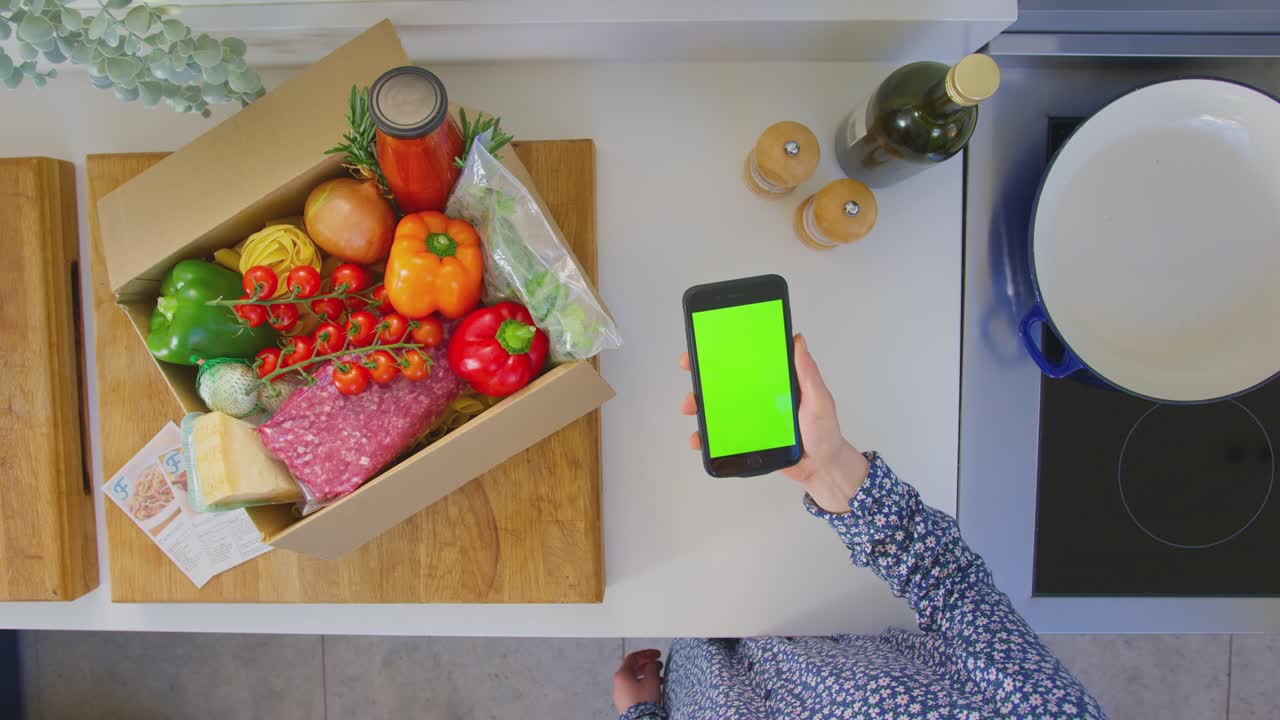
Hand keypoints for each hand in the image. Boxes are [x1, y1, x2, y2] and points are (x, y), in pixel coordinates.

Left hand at [613, 649, 662, 713]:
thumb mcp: (651, 679)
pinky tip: (653, 689)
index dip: (646, 654)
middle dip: (646, 665)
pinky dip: (643, 685)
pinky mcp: (624, 703)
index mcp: (622, 674)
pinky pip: (633, 690)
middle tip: (657, 664)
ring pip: (633, 680)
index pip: (633, 657)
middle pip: (632, 668)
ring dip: (646, 676)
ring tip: (659, 678)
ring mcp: (620, 694)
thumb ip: (652, 667)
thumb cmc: (643, 701)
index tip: (656, 654)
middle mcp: (618, 683)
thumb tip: (653, 663)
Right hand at [680, 334, 869, 512]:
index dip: (728, 352)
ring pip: (718, 409)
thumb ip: (807, 372)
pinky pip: (721, 437)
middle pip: (726, 383)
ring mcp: (751, 419)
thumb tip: (798, 340)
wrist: (821, 467)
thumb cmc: (824, 432)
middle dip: (703, 376)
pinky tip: (700, 438)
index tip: (709, 343)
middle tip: (692, 373)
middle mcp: (760, 398)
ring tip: (692, 408)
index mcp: (775, 382)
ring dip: (700, 407)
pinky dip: (707, 437)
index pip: (748, 362)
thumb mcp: (819, 398)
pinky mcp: (746, 439)